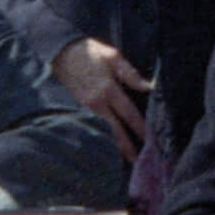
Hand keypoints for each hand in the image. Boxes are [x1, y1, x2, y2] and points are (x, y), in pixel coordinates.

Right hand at [52, 37, 150, 160]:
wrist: (62, 53)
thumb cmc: (90, 52)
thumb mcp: (112, 56)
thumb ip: (130, 73)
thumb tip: (149, 86)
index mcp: (108, 90)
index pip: (129, 114)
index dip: (141, 129)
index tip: (152, 141)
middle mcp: (97, 103)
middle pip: (116, 131)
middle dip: (128, 148)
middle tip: (140, 163)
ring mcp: (88, 108)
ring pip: (107, 130)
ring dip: (119, 145)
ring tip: (131, 158)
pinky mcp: (83, 108)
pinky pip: (100, 125)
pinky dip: (109, 135)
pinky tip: (116, 143)